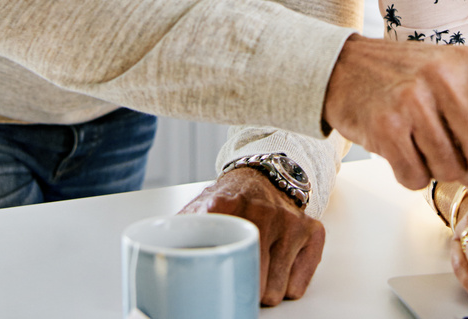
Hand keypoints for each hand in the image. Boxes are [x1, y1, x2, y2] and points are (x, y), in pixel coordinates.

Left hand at [178, 168, 325, 305]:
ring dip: (265, 291)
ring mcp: (290, 222)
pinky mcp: (312, 230)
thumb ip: (179, 231)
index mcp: (227, 206)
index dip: (220, 284)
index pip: (224, 261)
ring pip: (278, 290)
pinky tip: (277, 271)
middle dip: (244, 291)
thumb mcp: (199, 209)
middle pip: (255, 285)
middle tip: (235, 284)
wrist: (261, 177)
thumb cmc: (228, 201)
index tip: (217, 291)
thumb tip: (155, 257)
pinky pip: (299, 284)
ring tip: (255, 275)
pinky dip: (288, 285)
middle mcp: (263, 211)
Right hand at [322, 34, 467, 195]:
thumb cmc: (402, 75)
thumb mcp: (445, 76)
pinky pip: (415, 179)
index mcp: (467, 65)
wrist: (341, 67)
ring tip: (418, 141)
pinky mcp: (386, 127)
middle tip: (453, 155)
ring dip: (435, 169)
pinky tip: (398, 148)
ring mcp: (413, 102)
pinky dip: (409, 175)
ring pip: (448, 170)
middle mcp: (443, 79)